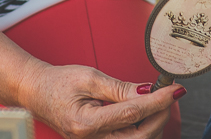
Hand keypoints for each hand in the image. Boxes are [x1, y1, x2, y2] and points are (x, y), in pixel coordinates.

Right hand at [18, 62, 182, 138]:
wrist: (36, 92)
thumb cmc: (57, 83)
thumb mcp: (90, 77)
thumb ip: (120, 88)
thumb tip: (147, 91)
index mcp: (87, 123)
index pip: (133, 114)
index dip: (158, 101)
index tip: (174, 90)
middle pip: (140, 136)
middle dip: (160, 115)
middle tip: (169, 94)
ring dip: (153, 122)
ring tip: (157, 100)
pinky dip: (142, 127)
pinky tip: (146, 111)